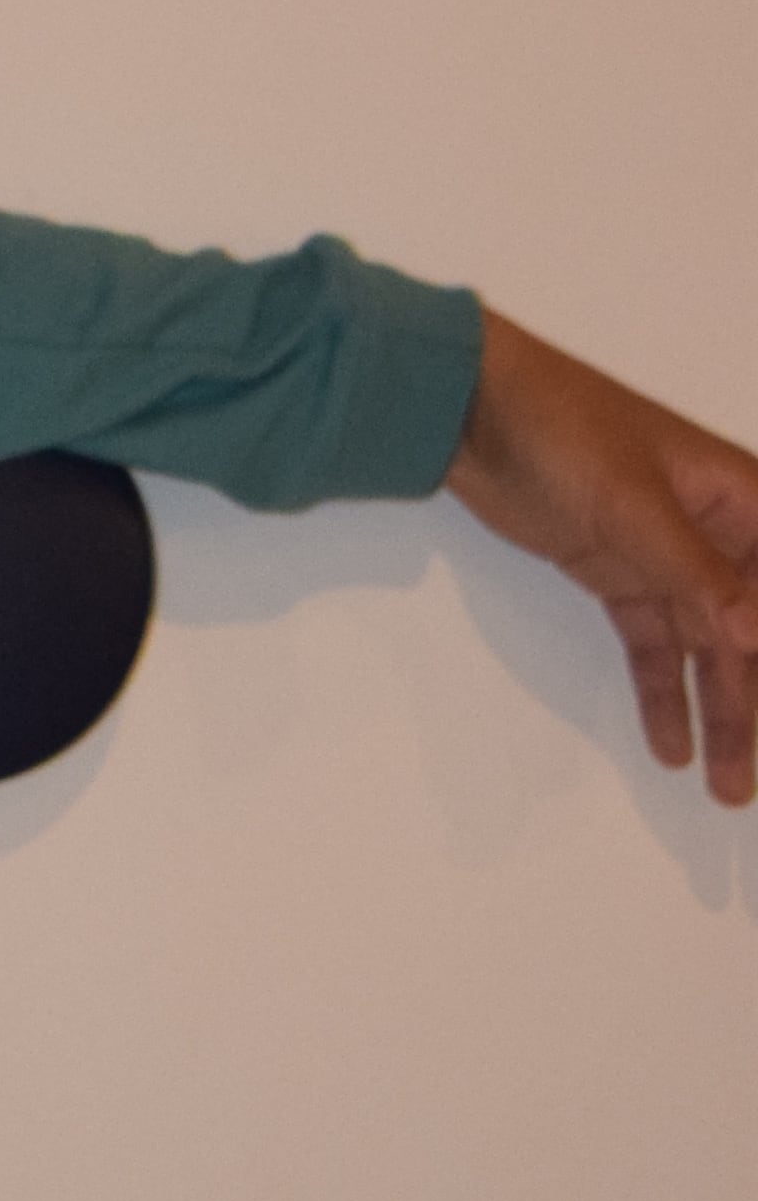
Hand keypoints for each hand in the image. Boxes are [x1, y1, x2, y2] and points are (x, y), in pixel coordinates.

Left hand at [444, 307, 757, 804]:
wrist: (472, 412)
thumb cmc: (566, 431)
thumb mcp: (635, 505)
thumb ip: (697, 576)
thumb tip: (756, 638)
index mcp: (745, 499)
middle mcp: (721, 532)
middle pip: (755, 631)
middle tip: (751, 781)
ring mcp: (670, 558)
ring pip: (712, 650)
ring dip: (723, 714)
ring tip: (726, 788)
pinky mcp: (622, 577)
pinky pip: (658, 647)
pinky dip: (665, 696)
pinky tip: (672, 748)